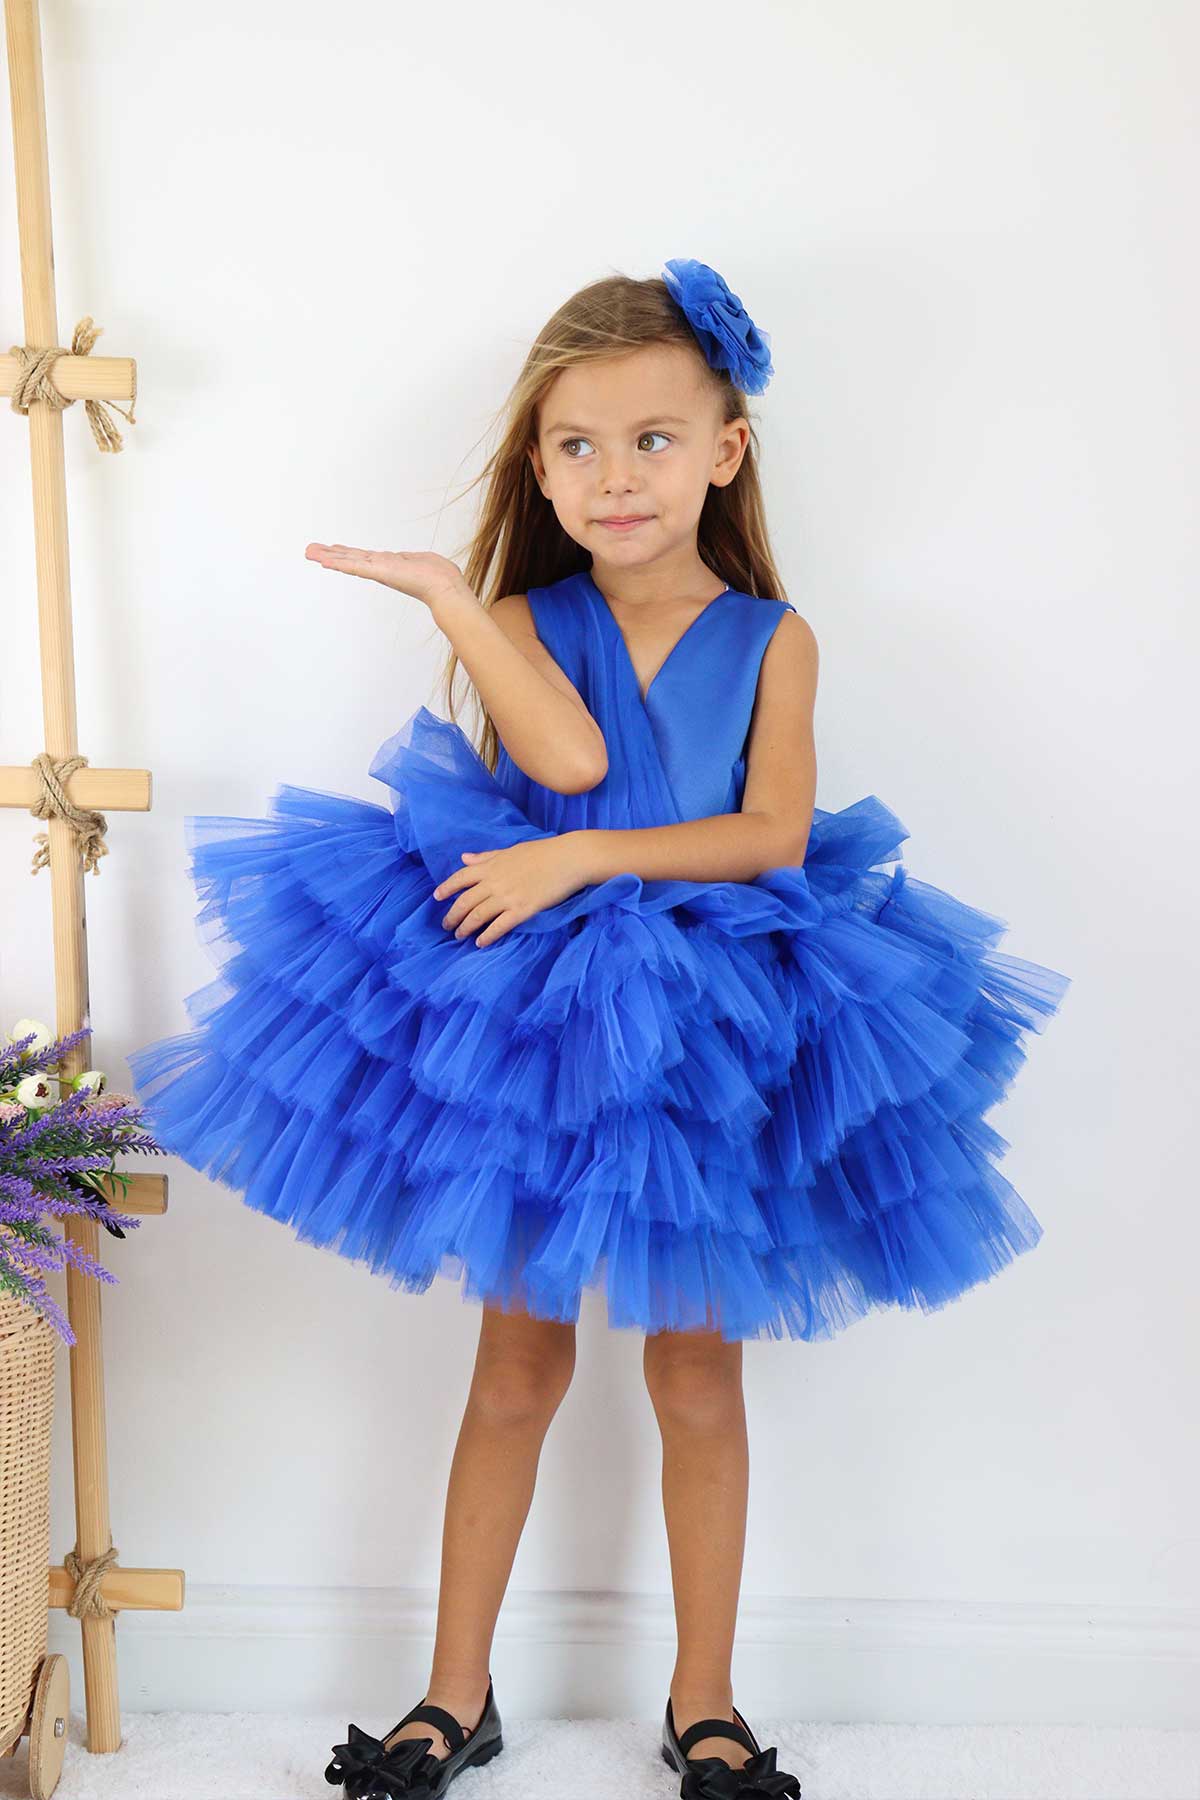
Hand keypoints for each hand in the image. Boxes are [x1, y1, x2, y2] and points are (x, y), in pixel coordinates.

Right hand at [304, 544, 466, 610]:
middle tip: (309, 551)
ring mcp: (379, 570)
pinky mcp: (379, 572)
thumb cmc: (439, 575)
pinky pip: (355, 567)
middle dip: (330, 554)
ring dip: (328, 557)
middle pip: (350, 559)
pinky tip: (324, 561)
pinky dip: (339, 563)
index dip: (347, 554)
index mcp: (390, 564)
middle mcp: (381, 567)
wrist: (444, 587)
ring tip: (309, 553)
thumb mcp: (423, 560)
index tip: (333, 550)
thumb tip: (411, 558)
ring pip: (348, 561)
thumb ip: (412, 559)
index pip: (364, 557)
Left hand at [432, 834, 593, 946]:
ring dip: (465, 928)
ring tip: (459, 936)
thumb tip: (464, 857)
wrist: (568, 859)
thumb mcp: (510, 850)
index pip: (460, 877)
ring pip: (477, 916)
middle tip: (446, 925)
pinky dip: (487, 936)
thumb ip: (486, 857)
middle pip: (465, 901)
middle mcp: (494, 882)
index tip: (437, 897)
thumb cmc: (542, 852)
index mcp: (491, 865)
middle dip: (452, 915)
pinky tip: (480, 943)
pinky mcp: (522, 910)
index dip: (446, 888)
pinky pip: (498, 926)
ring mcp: (507, 897)